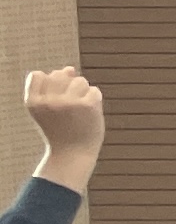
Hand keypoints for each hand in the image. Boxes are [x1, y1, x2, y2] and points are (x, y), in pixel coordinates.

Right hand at [21, 69, 102, 191]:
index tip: (53, 101)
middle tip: (68, 109)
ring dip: (83, 93)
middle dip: (68, 87)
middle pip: (60, 74)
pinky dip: (95, 101)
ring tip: (79, 112)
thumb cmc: (60, 131)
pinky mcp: (86, 105)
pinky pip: (94, 90)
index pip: (38, 75)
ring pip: (80, 80)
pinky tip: (89, 115)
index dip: (48, 84)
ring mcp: (67, 103)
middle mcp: (47, 101)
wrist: (72, 155)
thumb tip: (69, 68)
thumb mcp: (49, 109)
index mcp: (32, 102)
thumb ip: (54, 88)